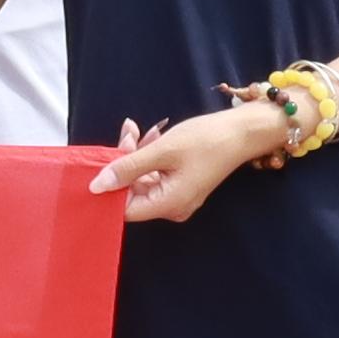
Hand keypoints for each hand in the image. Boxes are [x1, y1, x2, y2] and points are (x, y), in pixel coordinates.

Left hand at [93, 103, 275, 228]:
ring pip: (142, 178)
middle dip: (124, 161)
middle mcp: (172, 207)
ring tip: (135, 129)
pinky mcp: (181, 183)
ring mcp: (177, 195)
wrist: (242, 131)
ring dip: (135, 153)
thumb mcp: (162, 151)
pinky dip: (148, 155)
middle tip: (127, 133)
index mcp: (168, 205)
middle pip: (132, 191)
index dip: (110, 187)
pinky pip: (155, 173)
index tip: (102, 161)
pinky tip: (150, 134)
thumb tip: (96, 186)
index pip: (124, 208)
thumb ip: (127, 167)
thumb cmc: (205, 140)